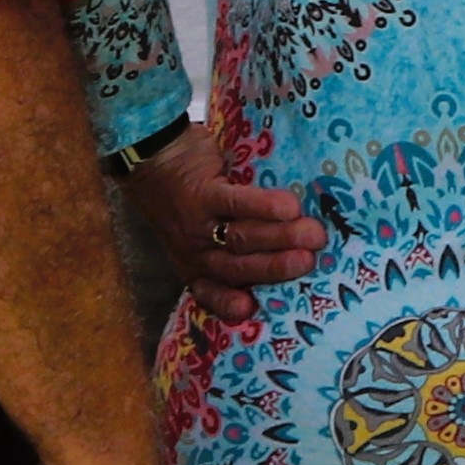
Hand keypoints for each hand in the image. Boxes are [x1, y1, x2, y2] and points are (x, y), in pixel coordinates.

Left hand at [128, 130, 323, 344]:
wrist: (151, 154)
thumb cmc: (183, 193)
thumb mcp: (196, 227)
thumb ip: (233, 238)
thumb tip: (291, 240)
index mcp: (195, 265)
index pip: (212, 292)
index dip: (228, 304)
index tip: (251, 309)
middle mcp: (195, 251)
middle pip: (239, 266)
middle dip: (278, 267)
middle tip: (311, 261)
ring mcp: (196, 224)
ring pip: (241, 238)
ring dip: (281, 238)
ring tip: (314, 234)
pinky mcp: (201, 193)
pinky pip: (235, 203)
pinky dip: (263, 207)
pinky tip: (289, 207)